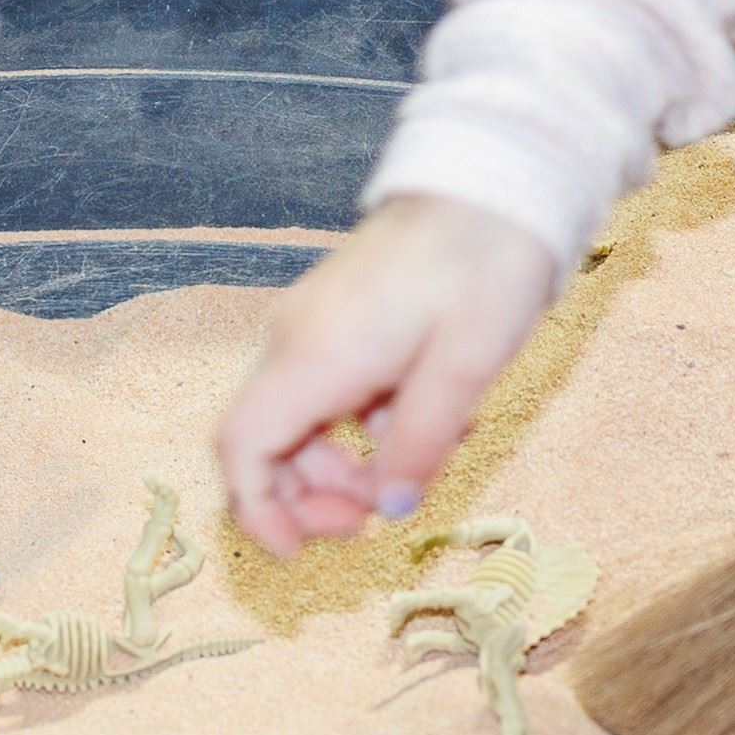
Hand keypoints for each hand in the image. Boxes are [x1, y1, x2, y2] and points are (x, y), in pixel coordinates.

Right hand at [207, 195, 560, 552]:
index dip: (256, 511)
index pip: (242, 447)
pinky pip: (326, 392)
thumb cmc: (483, 266)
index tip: (299, 554)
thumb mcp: (464, 368)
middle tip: (371, 524)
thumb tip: (387, 509)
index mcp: (313, 356)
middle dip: (306, 498)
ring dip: (337, 468)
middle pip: (264, 442)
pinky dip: (358, 429)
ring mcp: (314, 326)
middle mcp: (296, 340)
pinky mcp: (339, 318)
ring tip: (408, 475)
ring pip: (296, 421)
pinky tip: (422, 427)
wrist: (492, 181)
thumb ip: (419, 445)